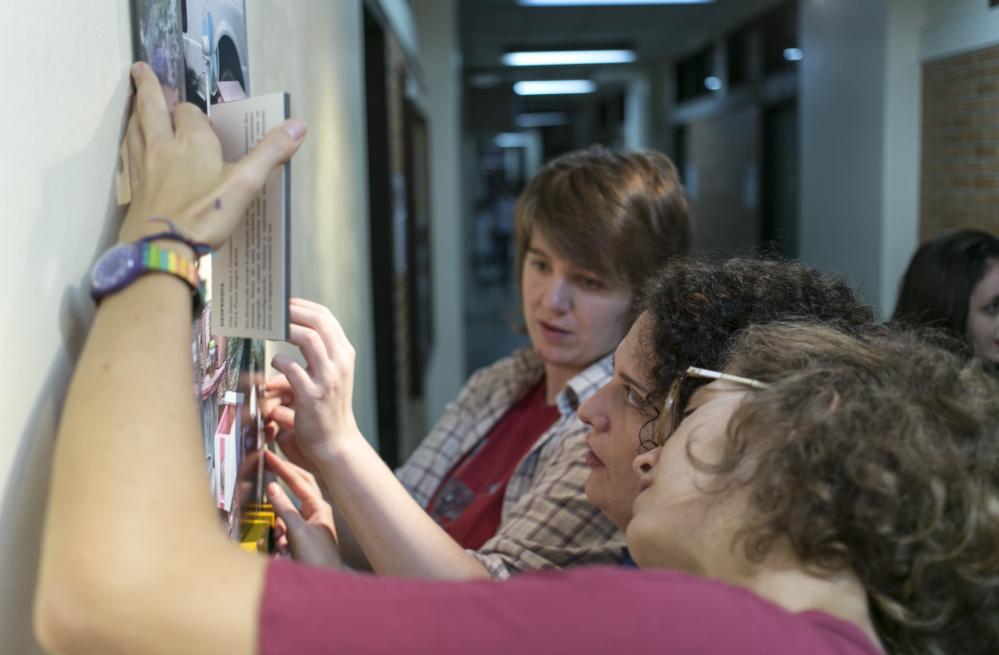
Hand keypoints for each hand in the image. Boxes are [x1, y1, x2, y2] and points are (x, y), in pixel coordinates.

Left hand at [119, 62, 305, 248]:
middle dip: (148, 87)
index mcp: (192, 140)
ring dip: (136, 111)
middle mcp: (163, 145)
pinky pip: (128, 153)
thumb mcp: (245, 184)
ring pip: (135, 127)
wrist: (161, 249)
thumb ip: (270, 152)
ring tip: (136, 102)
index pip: (189, 112)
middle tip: (139, 68)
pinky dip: (130, 140)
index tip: (201, 117)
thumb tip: (299, 125)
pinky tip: (133, 147)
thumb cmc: (205, 216)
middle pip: (151, 107)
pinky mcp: (134, 187)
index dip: (194, 111)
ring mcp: (143, 165)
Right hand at [264, 450, 342, 568]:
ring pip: (286, 514)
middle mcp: (317, 514)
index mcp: (320, 507)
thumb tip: (272, 487)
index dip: (283, 467)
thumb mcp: (298, 532)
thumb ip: (284, 509)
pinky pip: (284, 532)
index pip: (300, 480)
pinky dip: (279, 538)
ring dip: (278, 523)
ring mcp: (309, 527)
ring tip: (281, 541)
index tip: (268, 456)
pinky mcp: (301, 542)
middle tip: (267, 466)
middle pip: (297, 489)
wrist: (325, 589)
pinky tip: (282, 553)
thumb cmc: (318, 560)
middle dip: (283, 482)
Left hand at [270, 298, 362, 461]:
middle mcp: (340, 362)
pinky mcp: (312, 395)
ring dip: (286, 330)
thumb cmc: (328, 405)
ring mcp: (328, 378)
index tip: (284, 304)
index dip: (303, 306)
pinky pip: (292, 368)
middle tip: (272, 312)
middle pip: (319, 322)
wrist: (335, 441)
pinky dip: (279, 360)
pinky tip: (274, 362)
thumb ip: (319, 352)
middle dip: (293, 312)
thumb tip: (294, 327)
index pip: (327, 318)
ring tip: (269, 330)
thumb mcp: (331, 374)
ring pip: (308, 338)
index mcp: (345, 353)